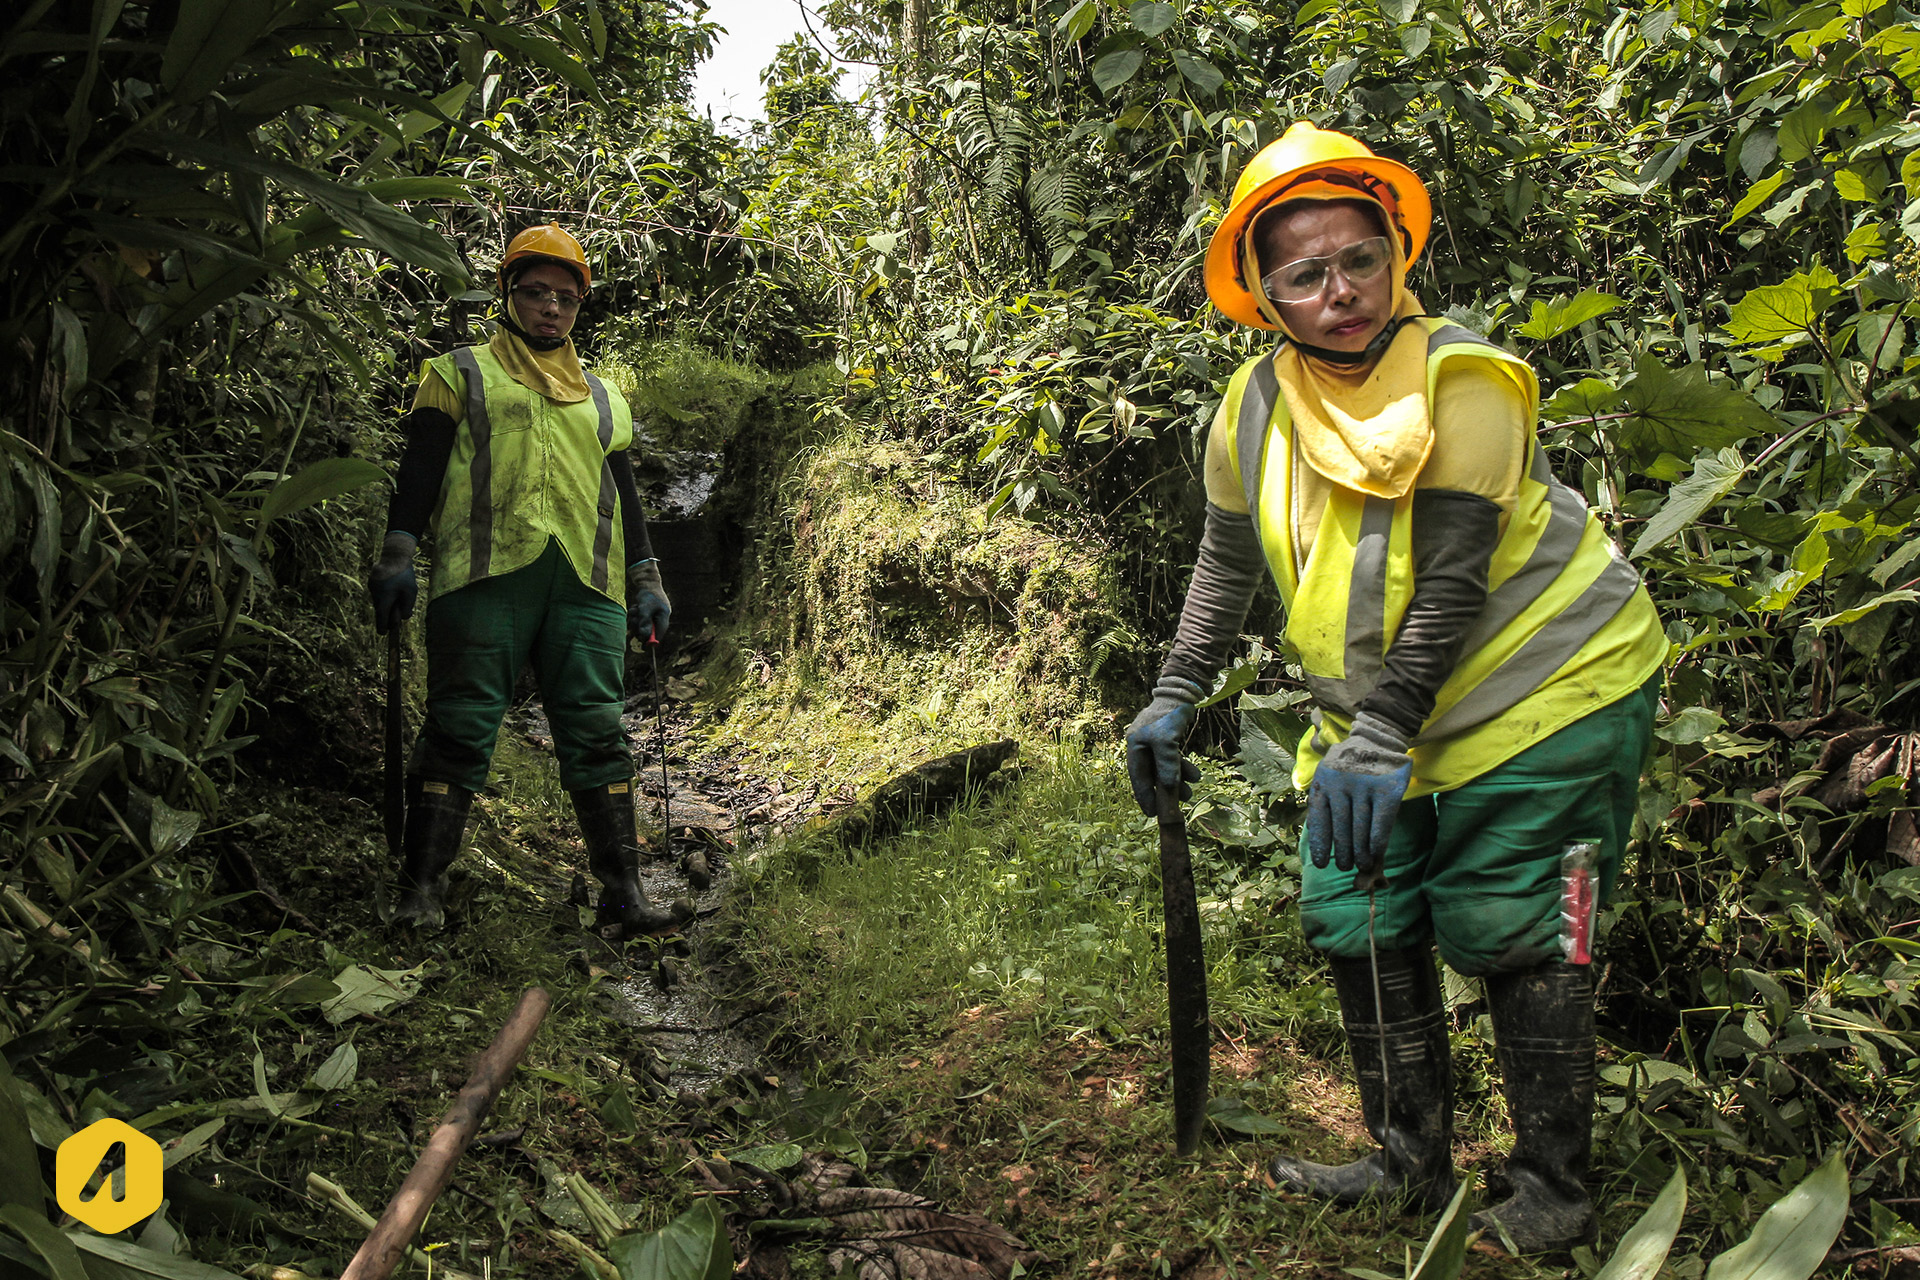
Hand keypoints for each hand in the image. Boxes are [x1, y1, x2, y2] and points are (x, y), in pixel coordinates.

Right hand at [368, 531, 417, 634]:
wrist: (394, 554)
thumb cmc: (404, 574)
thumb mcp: (411, 591)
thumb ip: (407, 607)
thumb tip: (403, 619)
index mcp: (384, 598)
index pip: (381, 617)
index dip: (382, 626)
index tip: (383, 634)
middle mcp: (375, 594)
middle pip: (381, 609)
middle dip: (388, 613)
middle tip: (396, 613)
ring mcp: (372, 587)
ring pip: (380, 600)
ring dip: (388, 601)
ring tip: (398, 590)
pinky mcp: (372, 581)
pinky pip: (379, 592)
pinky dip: (385, 593)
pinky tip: (393, 585)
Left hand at [626, 559, 670, 642]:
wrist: (646, 581)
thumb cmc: (648, 594)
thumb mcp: (645, 608)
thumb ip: (644, 622)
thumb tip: (644, 636)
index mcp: (664, 617)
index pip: (659, 634)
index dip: (651, 641)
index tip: (643, 647)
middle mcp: (660, 617)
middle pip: (649, 631)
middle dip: (640, 627)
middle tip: (634, 621)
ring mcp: (653, 615)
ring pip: (642, 625)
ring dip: (636, 620)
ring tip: (635, 610)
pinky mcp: (647, 612)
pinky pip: (639, 619)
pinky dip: (635, 615)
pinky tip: (636, 607)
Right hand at [1125, 696, 1198, 815]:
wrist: (1182, 693)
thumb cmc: (1169, 715)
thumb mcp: (1167, 741)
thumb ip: (1168, 764)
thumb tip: (1169, 787)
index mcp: (1135, 745)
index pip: (1138, 776)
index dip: (1145, 796)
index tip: (1151, 813)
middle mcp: (1142, 745)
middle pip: (1151, 775)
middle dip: (1164, 791)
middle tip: (1172, 808)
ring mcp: (1154, 743)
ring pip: (1164, 769)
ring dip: (1177, 781)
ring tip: (1189, 793)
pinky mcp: (1167, 739)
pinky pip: (1173, 760)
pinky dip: (1182, 768)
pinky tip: (1194, 776)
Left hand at [1306, 712, 1412, 873]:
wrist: (1379, 738)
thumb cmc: (1350, 764)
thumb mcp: (1329, 774)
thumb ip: (1324, 800)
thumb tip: (1318, 837)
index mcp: (1324, 782)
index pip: (1319, 819)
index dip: (1320, 844)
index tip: (1321, 864)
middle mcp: (1342, 785)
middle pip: (1341, 828)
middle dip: (1342, 852)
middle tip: (1345, 867)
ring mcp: (1365, 786)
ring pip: (1361, 828)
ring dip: (1360, 852)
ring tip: (1361, 865)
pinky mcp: (1387, 789)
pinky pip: (1381, 821)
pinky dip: (1377, 840)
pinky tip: (1375, 853)